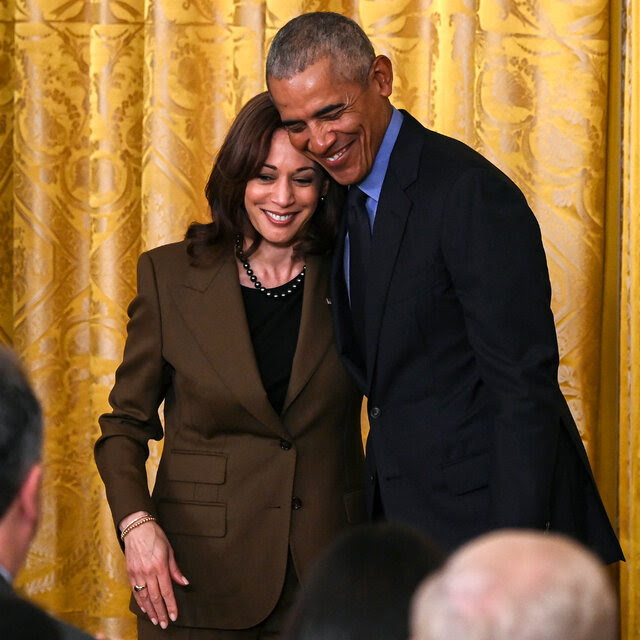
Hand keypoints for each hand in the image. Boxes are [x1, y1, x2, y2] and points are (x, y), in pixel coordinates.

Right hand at [122, 513, 188, 628]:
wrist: (137, 528)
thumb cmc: (155, 536)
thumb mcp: (169, 549)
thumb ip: (175, 569)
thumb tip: (184, 582)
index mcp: (160, 566)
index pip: (167, 591)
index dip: (171, 605)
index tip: (174, 616)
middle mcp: (148, 572)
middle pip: (155, 597)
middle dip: (161, 612)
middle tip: (164, 624)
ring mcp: (137, 573)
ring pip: (144, 597)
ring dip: (150, 611)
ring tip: (155, 620)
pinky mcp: (130, 573)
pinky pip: (135, 591)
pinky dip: (140, 602)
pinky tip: (144, 609)